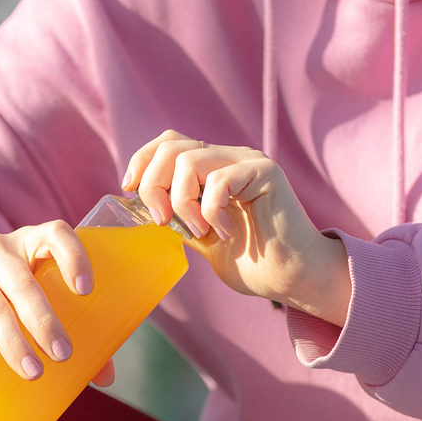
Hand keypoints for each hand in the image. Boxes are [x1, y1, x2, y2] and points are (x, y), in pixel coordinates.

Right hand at [0, 221, 115, 386]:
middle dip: (44, 321)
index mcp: (34, 242)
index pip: (56, 234)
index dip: (73, 258)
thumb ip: (77, 327)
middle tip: (63, 354)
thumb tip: (105, 375)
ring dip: (13, 343)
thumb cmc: (14, 295)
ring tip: (33, 372)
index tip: (85, 291)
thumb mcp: (43, 297)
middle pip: (23, 282)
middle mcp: (0, 249)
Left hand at [123, 130, 350, 326]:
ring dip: (182, 202)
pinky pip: (219, 180)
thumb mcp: (201, 237)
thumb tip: (143, 209)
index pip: (168, 142)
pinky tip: (225, 232)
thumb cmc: (253, 262)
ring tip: (199, 232)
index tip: (128, 189)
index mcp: (213, 167)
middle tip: (163, 221)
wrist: (293, 278)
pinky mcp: (265, 172)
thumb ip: (178, 217)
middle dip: (153, 185)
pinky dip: (211, 211)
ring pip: (189, 161)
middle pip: (171, 146)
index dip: (142, 160)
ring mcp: (248, 161)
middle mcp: (229, 157)